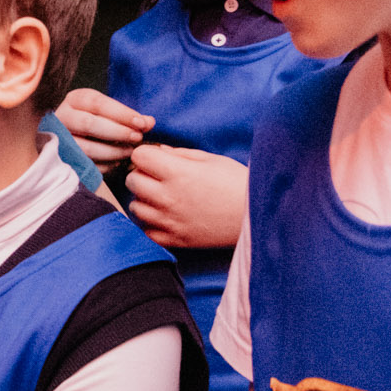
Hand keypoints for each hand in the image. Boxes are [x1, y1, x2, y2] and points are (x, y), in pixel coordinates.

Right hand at [55, 89, 150, 168]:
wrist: (71, 138)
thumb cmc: (96, 122)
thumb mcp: (110, 113)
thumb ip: (130, 117)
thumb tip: (149, 122)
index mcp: (75, 100)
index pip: (97, 103)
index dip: (122, 113)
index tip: (141, 123)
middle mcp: (61, 117)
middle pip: (89, 124)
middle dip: (118, 132)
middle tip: (137, 138)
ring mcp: (58, 139)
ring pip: (86, 147)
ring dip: (112, 151)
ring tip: (129, 151)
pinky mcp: (62, 158)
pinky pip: (84, 163)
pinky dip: (104, 164)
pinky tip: (117, 162)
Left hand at [124, 144, 247, 248]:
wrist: (258, 216)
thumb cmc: (238, 183)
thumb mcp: (212, 160)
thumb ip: (180, 154)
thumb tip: (158, 151)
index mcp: (178, 173)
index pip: (139, 157)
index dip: (146, 155)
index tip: (155, 158)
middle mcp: (169, 197)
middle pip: (132, 181)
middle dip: (142, 175)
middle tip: (158, 177)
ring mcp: (170, 221)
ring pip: (135, 207)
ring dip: (144, 200)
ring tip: (162, 198)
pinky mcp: (176, 240)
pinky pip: (147, 231)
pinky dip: (151, 224)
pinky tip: (165, 217)